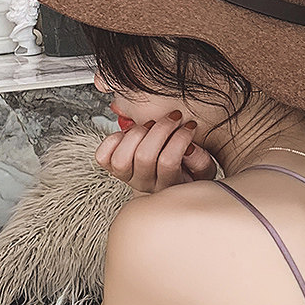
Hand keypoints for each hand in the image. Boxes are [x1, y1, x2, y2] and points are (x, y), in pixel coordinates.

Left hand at [95, 110, 217, 193]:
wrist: (162, 181)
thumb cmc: (183, 172)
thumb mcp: (201, 171)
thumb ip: (201, 162)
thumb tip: (190, 148)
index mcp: (168, 186)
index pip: (169, 162)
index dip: (179, 138)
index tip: (189, 126)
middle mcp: (145, 184)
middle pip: (144, 156)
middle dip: (160, 129)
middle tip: (172, 118)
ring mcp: (126, 177)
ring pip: (122, 158)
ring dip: (137, 134)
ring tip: (150, 125)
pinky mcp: (112, 169)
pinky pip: (103, 157)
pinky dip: (113, 140)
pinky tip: (129, 134)